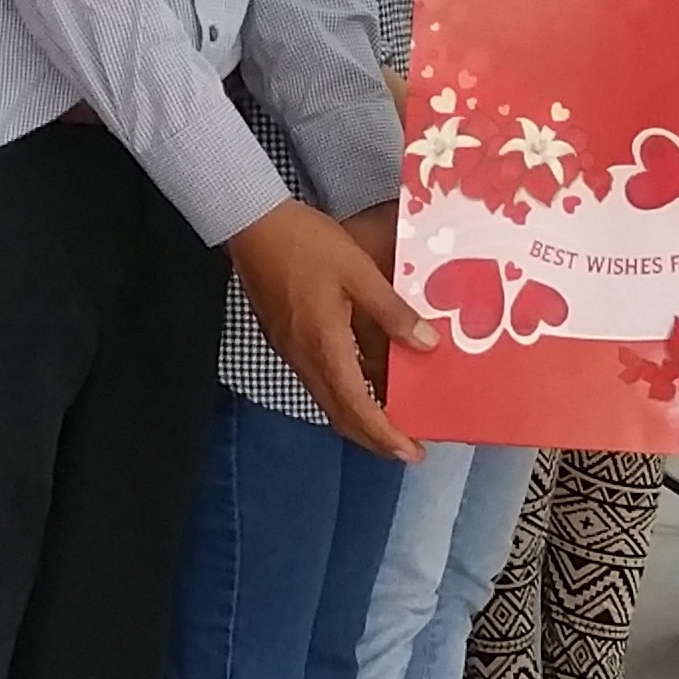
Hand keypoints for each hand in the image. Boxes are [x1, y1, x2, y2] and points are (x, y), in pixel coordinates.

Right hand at [227, 195, 429, 460]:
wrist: (252, 226)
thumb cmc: (305, 244)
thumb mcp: (359, 272)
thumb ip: (393, 311)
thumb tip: (426, 344)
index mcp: (326, 347)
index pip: (358, 409)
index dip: (385, 436)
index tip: (411, 452)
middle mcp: (306, 360)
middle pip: (341, 416)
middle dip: (374, 439)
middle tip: (407, 448)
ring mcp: (293, 352)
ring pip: (329, 401)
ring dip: (360, 419)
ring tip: (391, 420)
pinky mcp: (287, 341)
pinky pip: (320, 381)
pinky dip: (345, 394)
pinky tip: (366, 381)